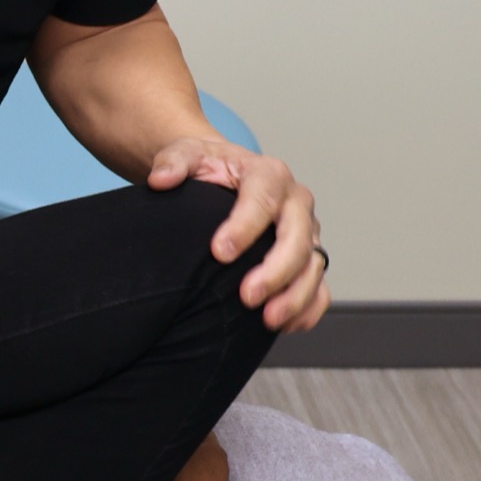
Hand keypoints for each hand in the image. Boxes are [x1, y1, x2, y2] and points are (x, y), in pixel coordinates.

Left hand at [144, 137, 329, 332]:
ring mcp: (307, 231)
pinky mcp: (309, 256)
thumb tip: (161, 180)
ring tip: (268, 320)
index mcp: (269, 174)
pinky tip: (286, 326)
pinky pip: (319, 285)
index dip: (244, 228)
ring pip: (313, 265)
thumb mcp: (187, 154)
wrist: (226, 175)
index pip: (263, 200)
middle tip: (247, 296)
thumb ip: (173, 163)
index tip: (219, 253)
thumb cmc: (209, 167)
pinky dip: (309, 308)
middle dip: (276, 270)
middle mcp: (295, 202)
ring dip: (295, 296)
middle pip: (297, 238)